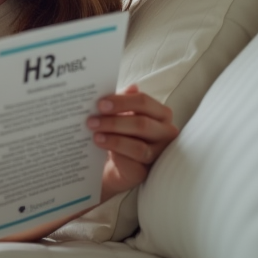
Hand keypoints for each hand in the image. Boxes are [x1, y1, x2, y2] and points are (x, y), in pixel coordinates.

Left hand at [86, 85, 178, 200]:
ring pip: (139, 146)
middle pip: (142, 124)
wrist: (113, 165)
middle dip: (114, 121)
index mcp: (160, 113)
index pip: (143, 102)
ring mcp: (159, 153)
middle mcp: (165, 132)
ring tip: (95, 135)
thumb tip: (123, 86)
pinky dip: (116, 153)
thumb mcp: (118, 114)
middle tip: (92, 121)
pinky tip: (101, 147)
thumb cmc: (120, 133)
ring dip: (113, 139)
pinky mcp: (147, 171)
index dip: (121, 102)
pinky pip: (133, 162)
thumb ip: (120, 101)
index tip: (100, 104)